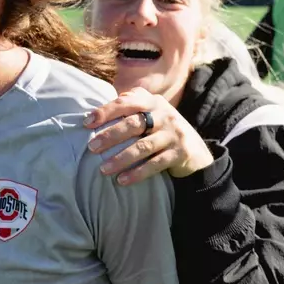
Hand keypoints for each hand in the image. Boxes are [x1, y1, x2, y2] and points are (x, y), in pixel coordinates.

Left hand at [85, 88, 213, 184]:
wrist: (196, 151)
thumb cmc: (163, 131)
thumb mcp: (153, 112)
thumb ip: (132, 105)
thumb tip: (97, 110)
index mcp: (154, 102)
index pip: (128, 102)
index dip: (107, 111)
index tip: (87, 123)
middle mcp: (166, 115)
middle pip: (134, 124)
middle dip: (111, 136)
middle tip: (91, 148)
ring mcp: (174, 134)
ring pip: (144, 146)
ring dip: (121, 158)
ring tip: (103, 169)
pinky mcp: (180, 153)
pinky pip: (155, 164)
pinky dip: (138, 173)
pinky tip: (122, 180)